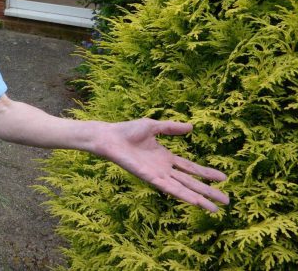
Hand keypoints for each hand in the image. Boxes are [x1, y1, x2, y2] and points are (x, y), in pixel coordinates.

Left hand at [96, 119, 228, 212]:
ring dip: (199, 199)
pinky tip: (195, 202)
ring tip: (216, 209)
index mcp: (165, 158)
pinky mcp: (148, 178)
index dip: (206, 173)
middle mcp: (163, 169)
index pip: (190, 168)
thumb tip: (192, 126)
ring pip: (183, 189)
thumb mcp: (154, 126)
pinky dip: (182, 195)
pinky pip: (168, 188)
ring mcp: (157, 175)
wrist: (109, 137)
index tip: (224, 178)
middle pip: (191, 183)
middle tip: (227, 201)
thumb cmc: (127, 131)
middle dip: (208, 192)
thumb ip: (172, 128)